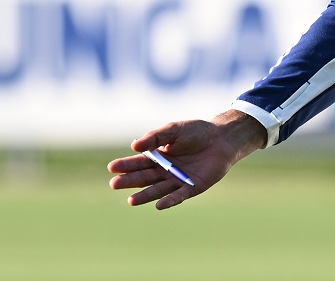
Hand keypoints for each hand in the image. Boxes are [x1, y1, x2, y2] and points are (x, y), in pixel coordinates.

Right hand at [107, 109, 266, 209]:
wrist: (222, 138)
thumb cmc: (197, 131)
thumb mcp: (174, 129)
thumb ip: (155, 137)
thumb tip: (135, 146)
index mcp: (159, 156)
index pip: (139, 162)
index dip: (125, 165)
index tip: (112, 167)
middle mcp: (165, 170)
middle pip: (145, 177)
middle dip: (130, 181)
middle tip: (115, 183)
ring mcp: (178, 180)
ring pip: (158, 189)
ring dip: (145, 195)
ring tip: (131, 200)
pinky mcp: (192, 187)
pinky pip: (179, 196)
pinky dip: (169, 201)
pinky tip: (159, 205)